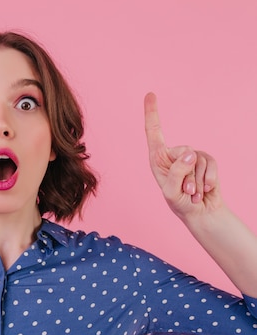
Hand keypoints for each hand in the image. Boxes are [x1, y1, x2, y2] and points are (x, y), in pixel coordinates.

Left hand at [144, 92, 222, 220]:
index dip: (152, 113)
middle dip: (187, 174)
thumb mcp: (172, 192)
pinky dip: (208, 179)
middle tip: (185, 191)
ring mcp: (191, 157)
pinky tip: (205, 190)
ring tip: (192, 193)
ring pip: (198, 159)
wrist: (200, 213)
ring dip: (196, 181)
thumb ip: (177, 173)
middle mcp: (173, 155)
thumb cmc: (180, 204)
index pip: (154, 132)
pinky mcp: (206, 161)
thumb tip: (190, 153)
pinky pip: (211, 164)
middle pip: (184, 150)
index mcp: (158, 159)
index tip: (150, 94)